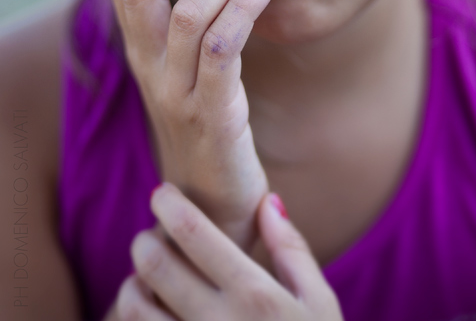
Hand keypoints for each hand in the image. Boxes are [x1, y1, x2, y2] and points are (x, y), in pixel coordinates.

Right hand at [107, 0, 278, 251]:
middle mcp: (148, 67)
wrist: (214, 198)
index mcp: (140, 49)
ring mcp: (175, 93)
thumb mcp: (187, 65)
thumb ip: (189, 16)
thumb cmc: (209, 116)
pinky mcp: (212, 115)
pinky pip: (221, 49)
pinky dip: (245, 8)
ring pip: (188, 14)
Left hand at [117, 183, 342, 320]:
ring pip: (134, 309)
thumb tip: (267, 201)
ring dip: (130, 286)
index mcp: (255, 294)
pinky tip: (146, 319)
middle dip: (143, 241)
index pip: (196, 234)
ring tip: (142, 283)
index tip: (161, 192)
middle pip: (155, 265)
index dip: (170, 205)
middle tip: (147, 238)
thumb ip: (292, 250)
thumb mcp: (319, 303)